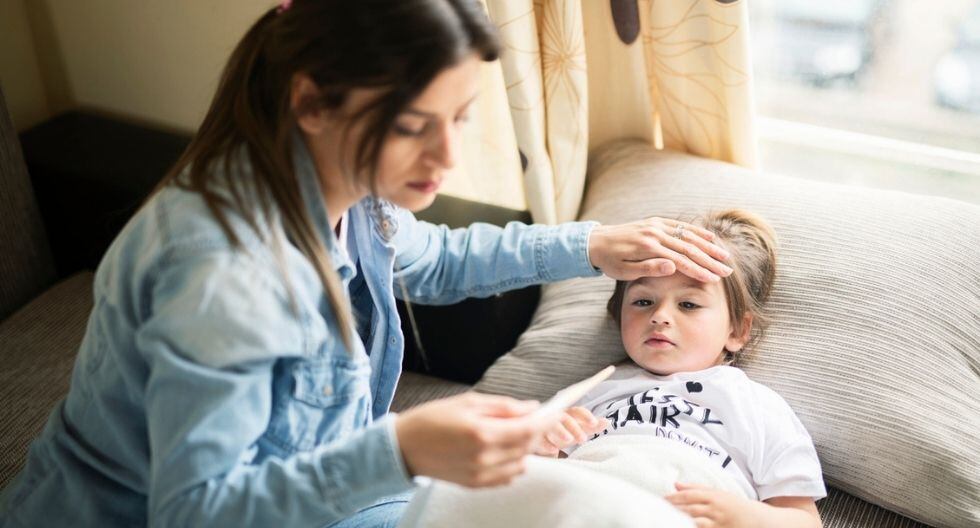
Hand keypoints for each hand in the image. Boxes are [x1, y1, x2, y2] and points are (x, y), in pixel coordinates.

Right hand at [395, 392, 542, 486]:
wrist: (404, 448)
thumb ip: (503, 406)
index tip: (556, 412)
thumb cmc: (433, 418)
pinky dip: (514, 463)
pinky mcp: (477, 485)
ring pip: (522, 463)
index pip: (528, 429)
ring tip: (514, 432)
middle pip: (528, 446)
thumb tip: (532, 407)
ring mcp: (481, 475)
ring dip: (525, 448)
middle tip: (537, 418)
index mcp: (482, 433)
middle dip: (537, 431)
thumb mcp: (468, 402)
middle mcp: (484, 457)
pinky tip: (504, 450)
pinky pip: (509, 476)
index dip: (546, 420)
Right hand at [532, 406, 608, 456]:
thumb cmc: (562, 433)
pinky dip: (546, 444)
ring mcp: (544, 425)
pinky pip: (539, 438)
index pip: (577, 411)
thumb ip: (590, 426)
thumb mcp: (577, 430)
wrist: (540, 438)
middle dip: (574, 427)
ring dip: (560, 431)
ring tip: (569, 440)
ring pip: (551, 425)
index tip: (594, 423)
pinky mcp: (535, 435)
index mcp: (567, 414)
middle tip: (583, 439)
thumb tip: (608, 422)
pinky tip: (553, 450)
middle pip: (565, 417)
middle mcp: (555, 417)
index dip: (586, 416)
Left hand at [588, 218, 731, 281]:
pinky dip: (697, 231)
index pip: (680, 260)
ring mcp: (657, 225)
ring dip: (709, 246)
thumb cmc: (610, 261)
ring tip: (726, 256)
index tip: (714, 279)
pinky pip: (681, 226)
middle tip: (728, 271)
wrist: (596, 241)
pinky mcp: (656, 222)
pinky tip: (711, 237)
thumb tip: (673, 267)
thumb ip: (649, 268)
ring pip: (689, 235)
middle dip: (710, 260)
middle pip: (689, 248)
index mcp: (648, 247)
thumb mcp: (625, 271)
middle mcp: (655, 233)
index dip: (699, 270)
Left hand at [665, 482, 760, 527]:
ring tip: (667, 520)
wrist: (763, 521)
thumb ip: (697, 488)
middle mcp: (716, 509)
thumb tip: (676, 484)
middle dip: (674, 510)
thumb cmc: (739, 506)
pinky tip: (683, 526)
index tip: (662, 500)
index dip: (674, 498)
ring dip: (681, 521)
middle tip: (659, 510)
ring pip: (696, 522)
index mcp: (715, 496)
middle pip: (690, 509)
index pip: (690, 496)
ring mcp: (719, 523)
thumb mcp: (720, 493)